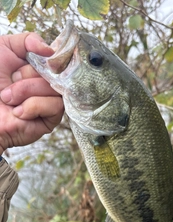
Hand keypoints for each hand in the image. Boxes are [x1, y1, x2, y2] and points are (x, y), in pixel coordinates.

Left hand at [0, 32, 63, 154]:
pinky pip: (55, 106)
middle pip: (55, 72)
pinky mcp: (51, 120)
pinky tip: (18, 112)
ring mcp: (50, 102)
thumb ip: (28, 40)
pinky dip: (32, 106)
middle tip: (11, 81)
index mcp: (38, 68)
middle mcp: (47, 84)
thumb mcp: (4, 48)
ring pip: (55, 89)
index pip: (57, 58)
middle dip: (26, 75)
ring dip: (26, 91)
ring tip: (9, 99)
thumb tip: (51, 50)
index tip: (29, 59)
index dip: (47, 58)